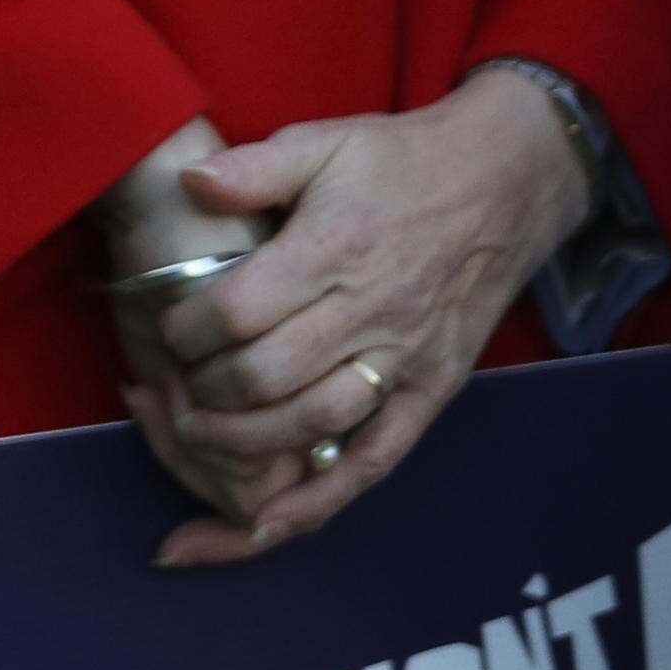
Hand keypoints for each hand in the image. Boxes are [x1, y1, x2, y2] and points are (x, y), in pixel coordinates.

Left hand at [115, 72, 589, 567]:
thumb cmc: (401, 161)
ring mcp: (405, 361)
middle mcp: (372, 314)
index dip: (185, 328)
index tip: (164, 327)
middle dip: (204, 391)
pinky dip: (317, 502)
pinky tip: (263, 528)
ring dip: (243, 445)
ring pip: (314, 426)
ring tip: (193, 439)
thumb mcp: (323, 141)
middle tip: (169, 387)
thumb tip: (188, 182)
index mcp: (335, 252)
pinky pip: (375, 462)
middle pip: (267, 377)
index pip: (239, 312)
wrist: (506, 183)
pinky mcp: (431, 393)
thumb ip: (254, 168)